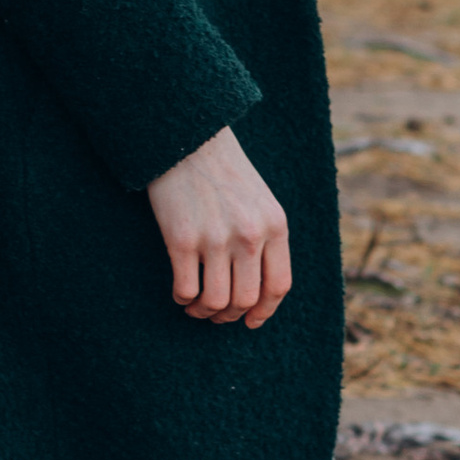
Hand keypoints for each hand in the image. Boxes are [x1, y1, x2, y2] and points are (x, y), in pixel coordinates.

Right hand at [146, 127, 291, 327]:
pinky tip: (181, 292)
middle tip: (217, 313)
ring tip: (196, 306)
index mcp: (275, 225)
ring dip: (204, 311)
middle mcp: (250, 235)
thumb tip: (260, 288)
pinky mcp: (182, 239)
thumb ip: (267, 238)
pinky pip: (186, 289)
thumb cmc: (224, 172)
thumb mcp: (261, 201)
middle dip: (230, 315)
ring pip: (216, 301)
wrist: (188, 138)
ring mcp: (216, 238)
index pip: (278, 286)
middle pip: (246, 299)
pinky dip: (183, 298)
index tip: (250, 321)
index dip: (264, 312)